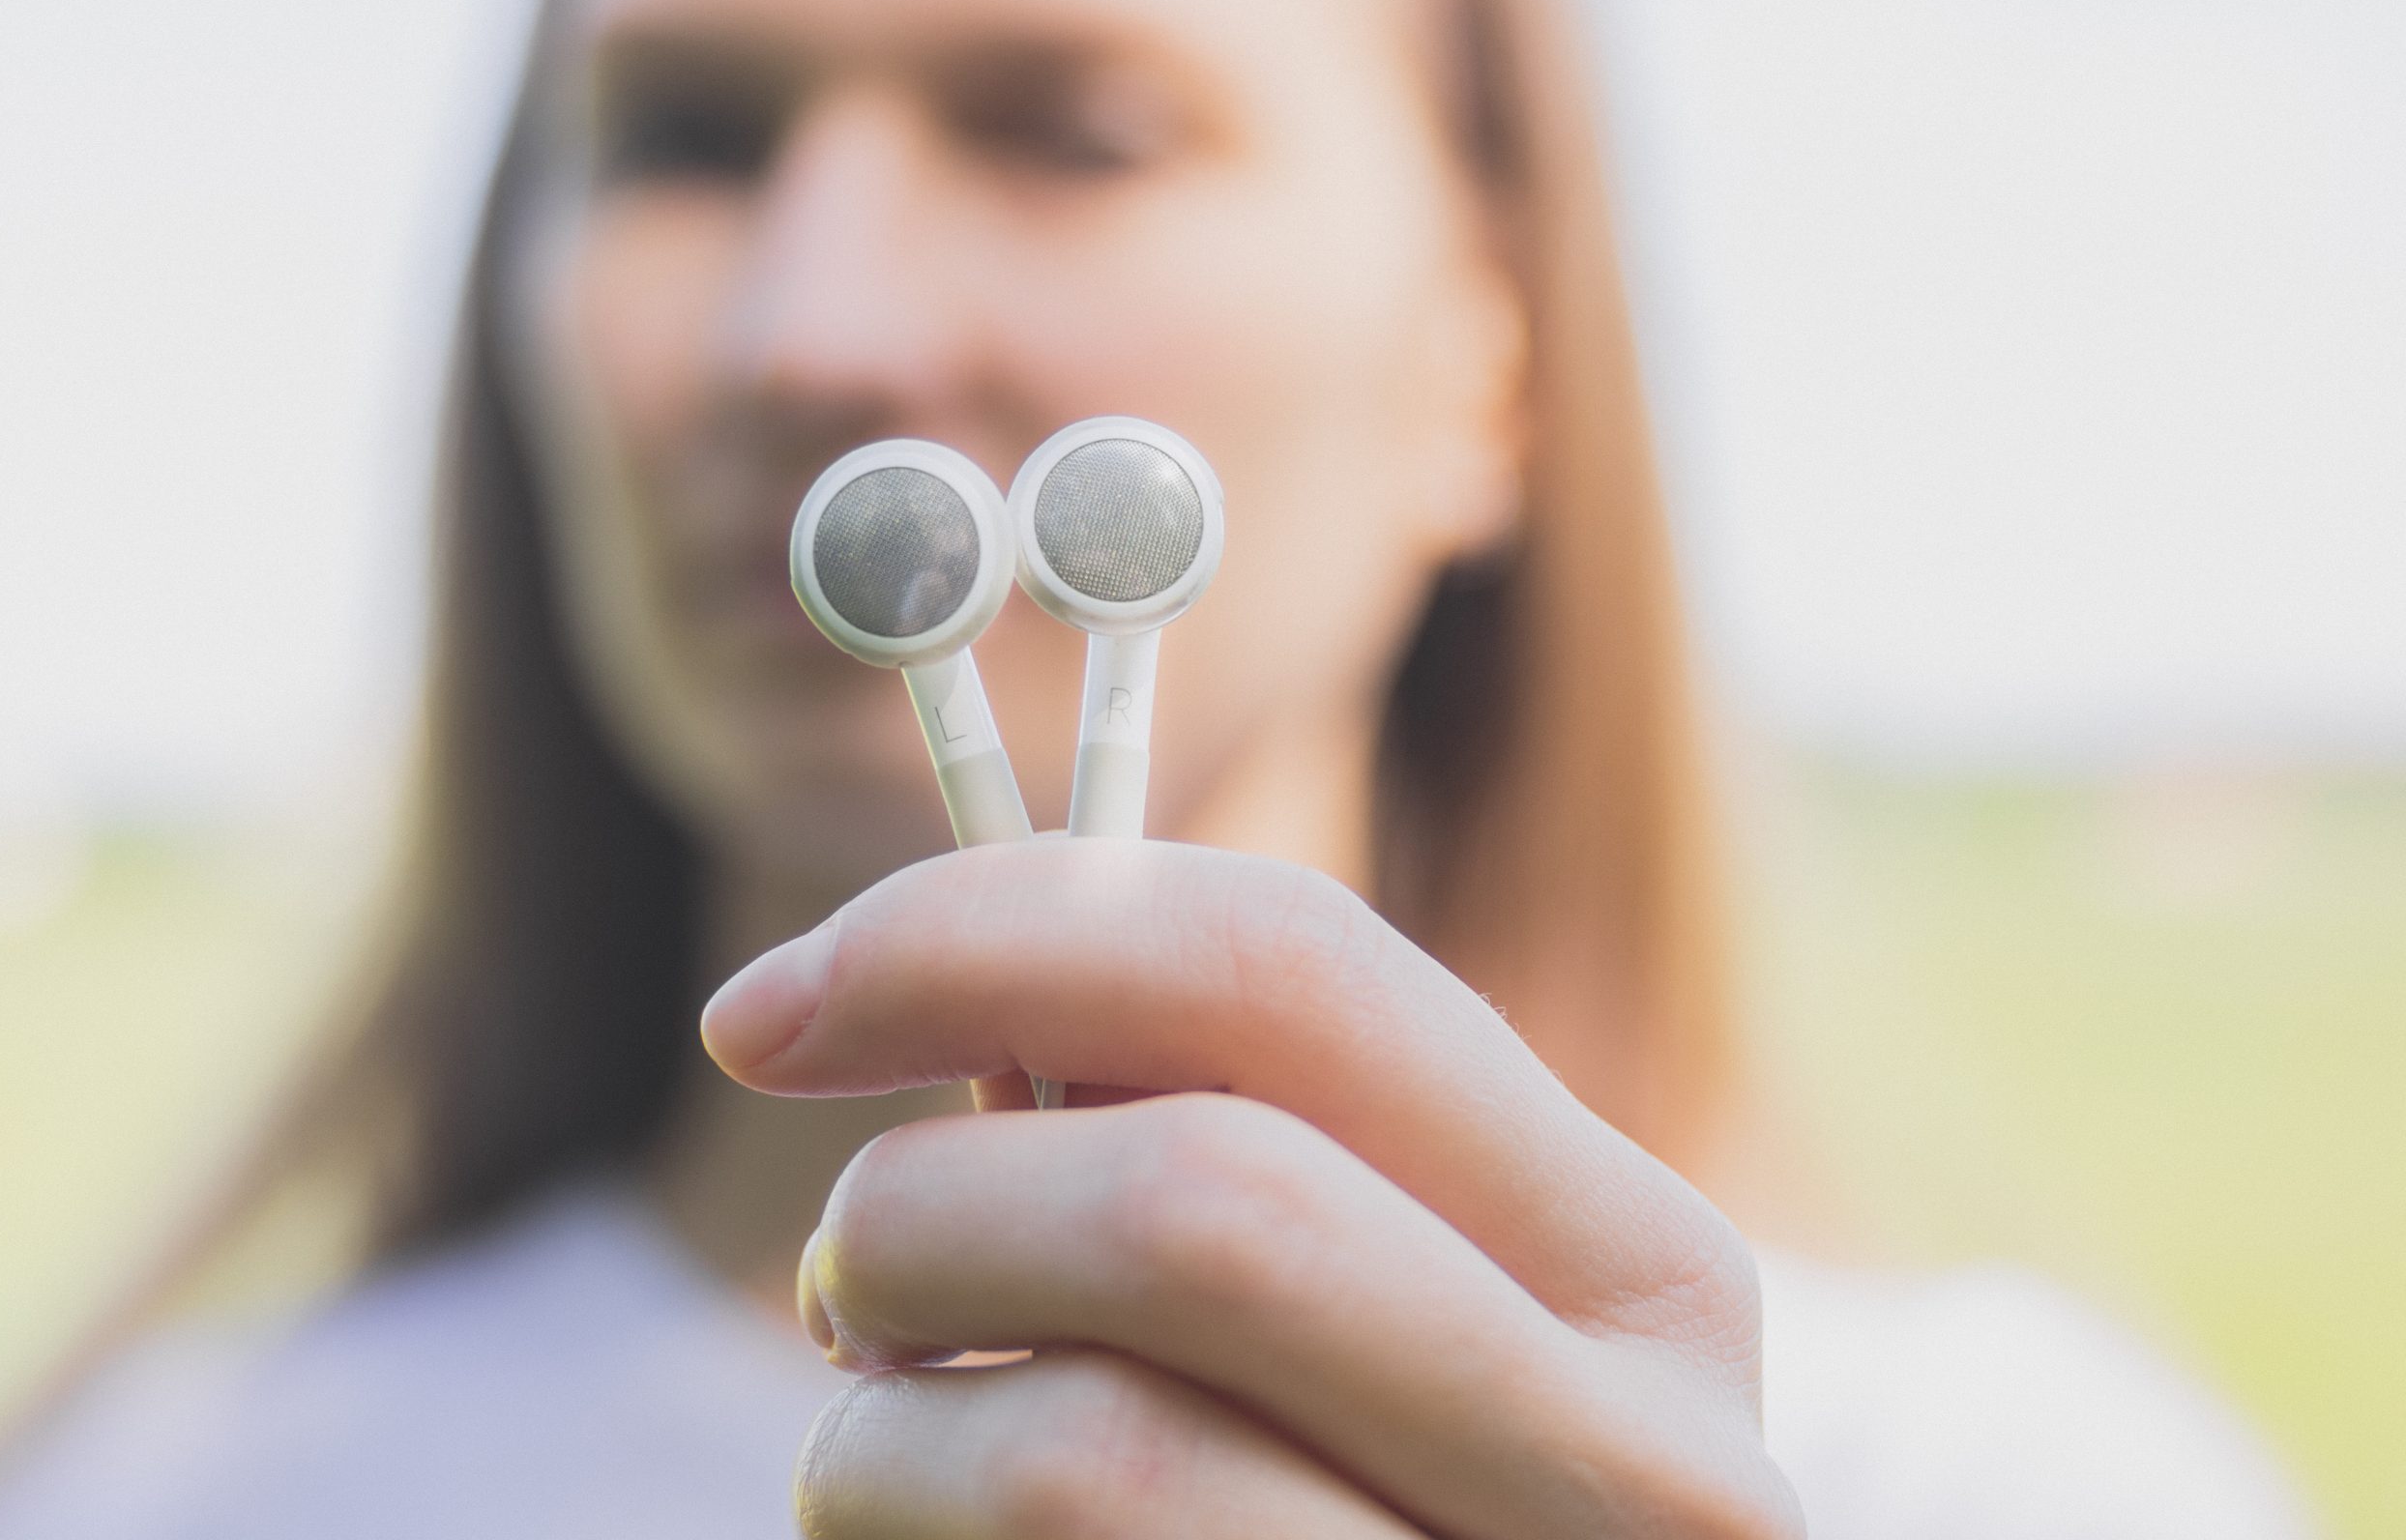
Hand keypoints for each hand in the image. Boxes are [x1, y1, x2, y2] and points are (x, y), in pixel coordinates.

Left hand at [702, 840, 1802, 1538]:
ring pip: (1081, 1451)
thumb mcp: (1346, 1308)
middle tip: (846, 1280)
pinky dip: (906, 1536)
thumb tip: (893, 976)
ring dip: (884, 1438)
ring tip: (897, 1455)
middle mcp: (1648, 1473)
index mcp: (1643, 1268)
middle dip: (924, 1211)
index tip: (768, 1011)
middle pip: (1195, 1206)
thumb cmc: (1319, 1494)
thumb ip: (1203, 1135)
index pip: (1293, 972)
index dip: (984, 935)